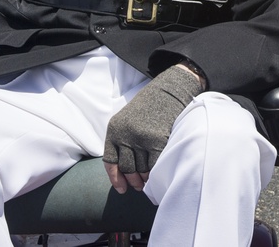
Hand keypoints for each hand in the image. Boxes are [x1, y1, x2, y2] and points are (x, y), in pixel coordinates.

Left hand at [103, 65, 202, 192]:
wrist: (169, 90)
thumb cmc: (149, 107)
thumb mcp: (127, 120)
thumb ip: (122, 141)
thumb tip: (124, 172)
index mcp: (114, 130)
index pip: (110, 161)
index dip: (115, 178)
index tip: (121, 189)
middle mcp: (125, 135)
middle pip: (127, 168)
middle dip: (133, 181)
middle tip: (138, 187)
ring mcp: (141, 138)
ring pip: (141, 170)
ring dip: (145, 179)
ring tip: (148, 182)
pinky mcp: (157, 140)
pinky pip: (154, 165)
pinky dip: (156, 175)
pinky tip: (157, 178)